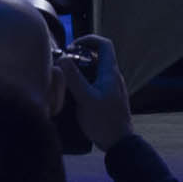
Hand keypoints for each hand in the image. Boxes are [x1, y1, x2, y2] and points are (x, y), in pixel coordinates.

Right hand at [59, 34, 134, 150]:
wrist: (119, 143)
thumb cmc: (104, 121)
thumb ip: (74, 78)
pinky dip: (85, 82)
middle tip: (66, 63)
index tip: (73, 46)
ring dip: (82, 70)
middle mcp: (113, 77)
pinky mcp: (109, 98)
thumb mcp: (85, 99)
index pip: (104, 44)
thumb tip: (63, 59)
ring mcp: (112, 88)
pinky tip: (74, 94)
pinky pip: (96, 83)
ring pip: (96, 70)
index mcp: (110, 72)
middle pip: (98, 56)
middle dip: (81, 56)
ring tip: (67, 79)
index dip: (89, 39)